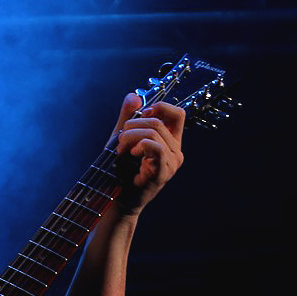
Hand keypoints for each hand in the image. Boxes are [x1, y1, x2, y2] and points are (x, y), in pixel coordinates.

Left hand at [110, 92, 185, 214]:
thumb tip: (135, 96)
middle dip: (132, 126)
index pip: (178, 114)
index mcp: (171, 142)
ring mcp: (172, 163)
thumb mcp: (122, 138)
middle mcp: (176, 151)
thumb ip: (128, 117)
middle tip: (120, 140)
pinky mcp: (163, 173)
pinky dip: (140, 146)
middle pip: (158, 121)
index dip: (159, 107)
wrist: (118, 199)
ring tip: (121, 150)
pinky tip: (131, 154)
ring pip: (154, 133)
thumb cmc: (121, 171)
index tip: (141, 115)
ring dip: (130, 137)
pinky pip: (156, 148)